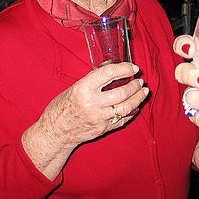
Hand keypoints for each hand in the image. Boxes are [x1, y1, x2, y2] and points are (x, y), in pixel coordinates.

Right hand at [22, 62, 148, 179]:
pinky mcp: (102, 129)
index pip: (109, 73)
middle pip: (122, 92)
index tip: (133, 67)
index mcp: (83, 88)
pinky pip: (121, 120)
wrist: (55, 131)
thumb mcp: (74, 88)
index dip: (124, 68)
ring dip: (138, 98)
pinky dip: (131, 112)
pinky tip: (135, 106)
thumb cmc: (62, 106)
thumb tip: (112, 73)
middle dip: (135, 85)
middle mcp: (92, 103)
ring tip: (143, 91)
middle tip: (140, 80)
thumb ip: (92, 81)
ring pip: (126, 107)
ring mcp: (98, 117)